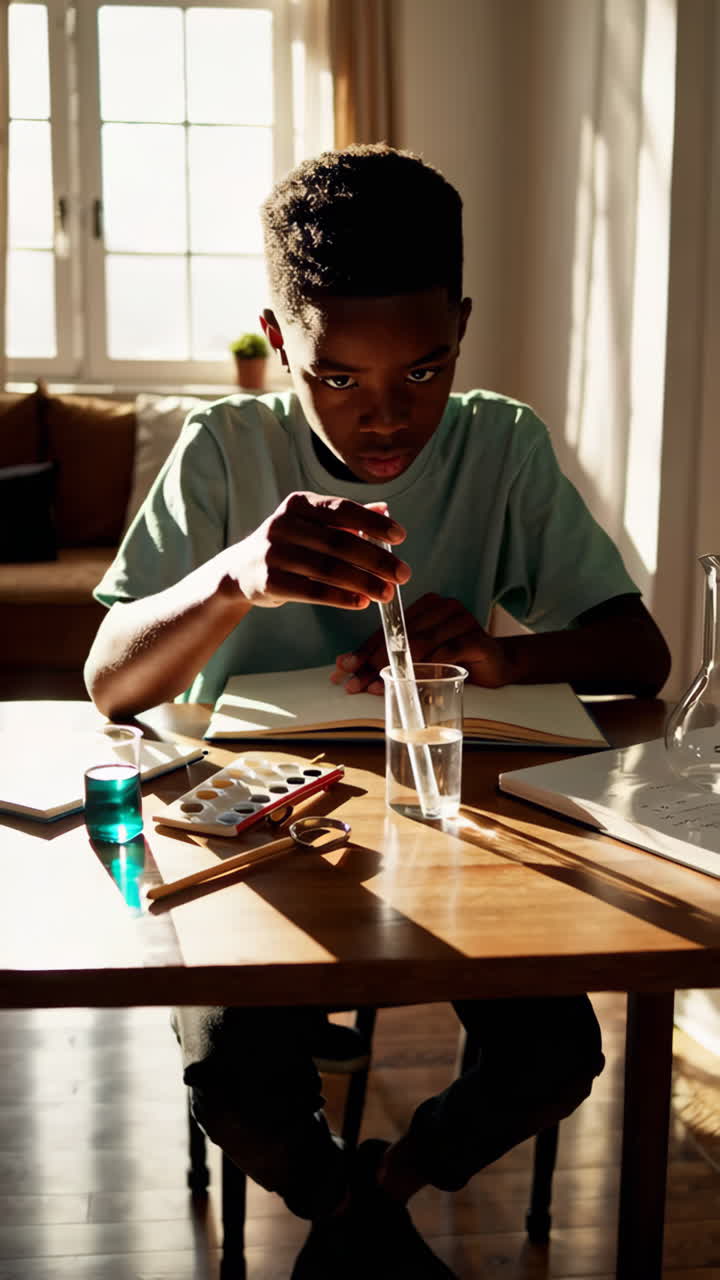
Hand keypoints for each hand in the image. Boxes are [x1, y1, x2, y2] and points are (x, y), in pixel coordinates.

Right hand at [227, 491, 409, 608]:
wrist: (239, 571)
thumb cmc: (287, 546)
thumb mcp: (311, 525)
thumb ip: (347, 519)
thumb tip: (385, 510)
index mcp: (300, 504)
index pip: (342, 509)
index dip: (373, 523)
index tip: (400, 537)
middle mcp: (284, 524)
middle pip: (339, 542)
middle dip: (376, 559)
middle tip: (403, 574)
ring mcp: (274, 553)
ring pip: (328, 568)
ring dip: (363, 582)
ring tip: (387, 593)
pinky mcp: (268, 581)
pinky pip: (311, 591)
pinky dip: (339, 597)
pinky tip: (361, 602)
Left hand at [332, 593, 512, 691]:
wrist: (499, 663)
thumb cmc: (456, 659)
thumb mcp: (421, 657)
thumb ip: (391, 658)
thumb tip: (346, 668)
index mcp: (426, 605)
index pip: (388, 628)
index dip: (363, 649)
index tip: (343, 668)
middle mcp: (443, 607)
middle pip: (400, 637)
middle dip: (373, 662)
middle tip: (353, 683)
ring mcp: (461, 620)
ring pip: (419, 644)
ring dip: (395, 668)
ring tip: (376, 686)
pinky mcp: (476, 639)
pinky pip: (444, 654)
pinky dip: (424, 670)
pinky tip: (409, 683)